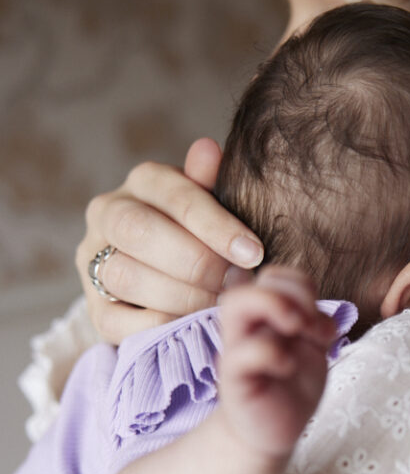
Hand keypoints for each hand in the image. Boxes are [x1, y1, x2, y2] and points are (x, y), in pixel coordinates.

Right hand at [75, 138, 263, 342]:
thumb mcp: (212, 203)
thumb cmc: (203, 228)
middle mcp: (108, 214)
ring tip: (220, 303)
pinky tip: (193, 322)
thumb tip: (208, 149)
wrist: (169, 269)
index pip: (176, 197)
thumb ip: (211, 182)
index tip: (253, 252)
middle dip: (196, 262)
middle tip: (236, 281)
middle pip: (140, 232)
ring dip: (181, 295)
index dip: (217, 227)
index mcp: (143, 182)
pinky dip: (160, 324)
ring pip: (126, 276)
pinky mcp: (94, 308)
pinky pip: (117, 321)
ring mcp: (93, 261)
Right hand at [217, 266, 337, 456]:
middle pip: (255, 279)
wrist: (274, 431)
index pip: (275, 276)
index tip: (319, 322)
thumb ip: (314, 324)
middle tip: (310, 327)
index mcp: (267, 315)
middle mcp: (248, 326)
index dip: (301, 287)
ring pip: (235, 303)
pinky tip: (288, 367)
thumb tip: (323, 317)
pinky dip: (271, 353)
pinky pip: (241, 352)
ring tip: (298, 332)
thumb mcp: (311, 348)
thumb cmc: (292, 385)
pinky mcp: (234, 379)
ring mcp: (237, 349)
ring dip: (275, 307)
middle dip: (291, 293)